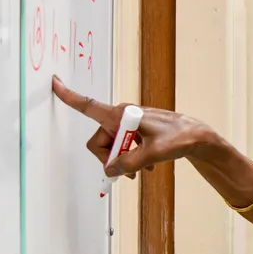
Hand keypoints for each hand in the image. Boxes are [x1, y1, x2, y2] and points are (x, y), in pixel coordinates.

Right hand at [52, 76, 210, 178]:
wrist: (198, 137)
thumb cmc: (179, 138)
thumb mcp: (152, 154)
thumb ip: (128, 163)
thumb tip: (110, 169)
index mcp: (121, 115)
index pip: (89, 105)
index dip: (70, 96)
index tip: (54, 82)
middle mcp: (122, 117)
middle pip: (99, 141)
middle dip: (110, 158)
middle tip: (129, 171)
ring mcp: (129, 124)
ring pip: (111, 148)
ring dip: (122, 162)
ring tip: (140, 171)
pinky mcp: (136, 131)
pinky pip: (122, 148)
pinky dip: (130, 159)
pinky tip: (145, 167)